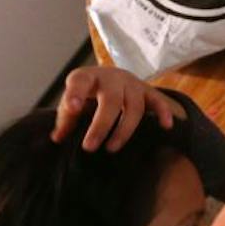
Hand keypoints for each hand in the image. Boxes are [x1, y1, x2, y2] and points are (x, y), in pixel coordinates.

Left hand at [51, 67, 185, 151]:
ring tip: (111, 148)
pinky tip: (166, 126)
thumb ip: (66, 118)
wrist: (112, 78)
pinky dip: (164, 113)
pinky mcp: (148, 92)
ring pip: (134, 106)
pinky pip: (159, 101)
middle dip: (101, 125)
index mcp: (88, 77)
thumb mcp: (73, 101)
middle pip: (111, 99)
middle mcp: (112, 78)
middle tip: (90, 147)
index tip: (72, 109)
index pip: (80, 82)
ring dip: (124, 129)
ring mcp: (132, 84)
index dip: (75, 94)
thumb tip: (58, 138)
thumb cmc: (88, 94)